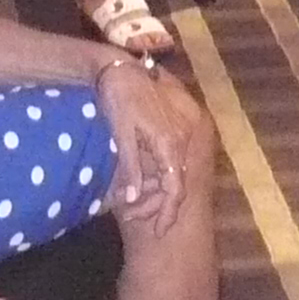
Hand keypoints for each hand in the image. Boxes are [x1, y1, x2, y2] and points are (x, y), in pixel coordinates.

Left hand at [93, 61, 204, 237]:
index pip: (176, 187)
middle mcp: (179, 140)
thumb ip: (130, 167)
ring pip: (172, 173)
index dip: (169, 212)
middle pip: (175, 183)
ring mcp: (176, 134)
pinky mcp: (168, 130)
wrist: (120, 68)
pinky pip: (167, 161)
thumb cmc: (119, 99)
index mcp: (169, 143)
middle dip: (157, 206)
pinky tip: (138, 183)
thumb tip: (132, 198)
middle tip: (132, 217)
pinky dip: (155, 176)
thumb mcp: (121, 135)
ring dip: (154, 191)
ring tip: (129, 205)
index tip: (159, 231)